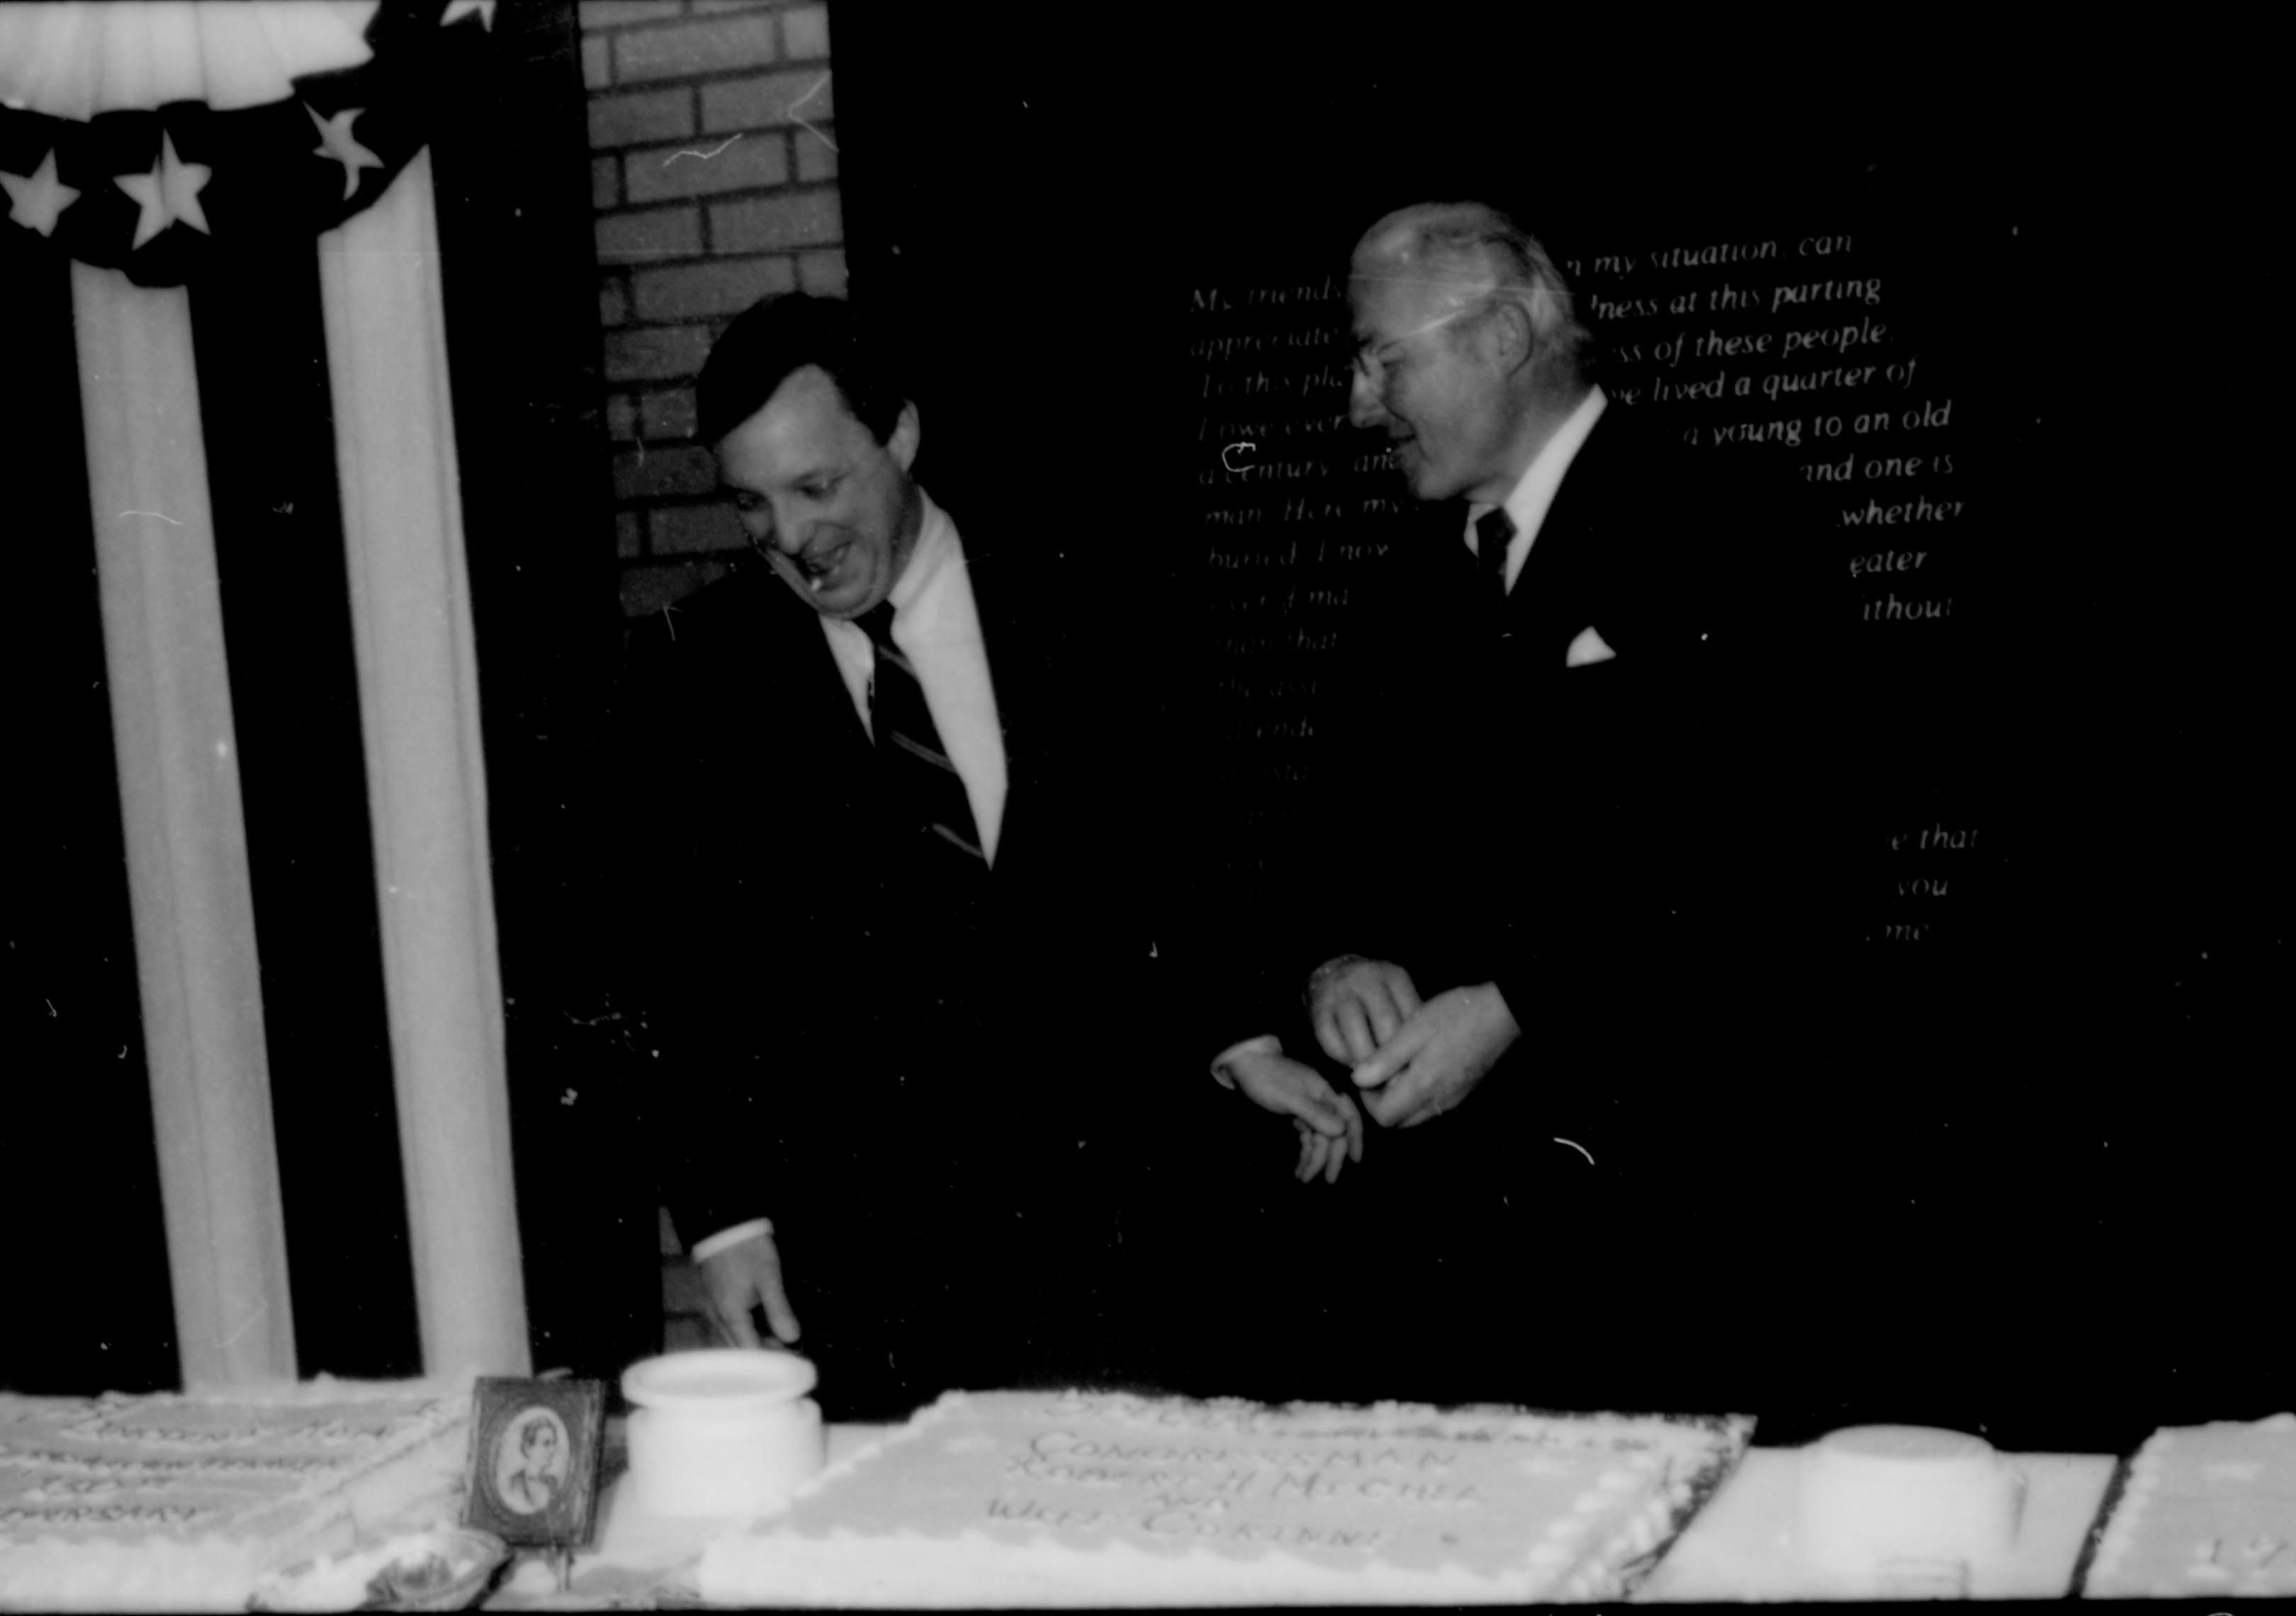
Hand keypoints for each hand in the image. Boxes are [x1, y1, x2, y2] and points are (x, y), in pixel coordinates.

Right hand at [698, 1229, 801, 1347]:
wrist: (724, 1224)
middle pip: (737, 1347)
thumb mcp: (769, 1278)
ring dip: (750, 1341)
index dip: (768, 1358)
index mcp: (730, 1314)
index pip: (748, 1350)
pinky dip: (741, 1329)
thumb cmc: (747, 1249)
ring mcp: (710, 1307)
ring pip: (730, 1336)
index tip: (788, 1359)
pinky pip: (725, 1323)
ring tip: (774, 1337)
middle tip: (785, 1350)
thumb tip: (791, 1337)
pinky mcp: (711, 1297)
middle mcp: (716, 1315)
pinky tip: (756, 1323)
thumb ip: (779, 1310)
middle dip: (760, 1352)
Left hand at [1220, 1046, 1364, 1183]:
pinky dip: (1305, 1152)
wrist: (1246, 1064)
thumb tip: (1341, 1131)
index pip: (1350, 1116)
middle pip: (1335, 1132)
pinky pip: (1308, 1137)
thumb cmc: (1268, 1078)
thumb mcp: (1291, 1098)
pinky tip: (1300, 1167)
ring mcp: (1311, 1109)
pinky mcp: (1299, 1115)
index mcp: (1326, 1092)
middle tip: (1328, 1180)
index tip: (1354, 1160)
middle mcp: (1323, 1101)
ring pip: (1320, 1138)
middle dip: (1331, 1157)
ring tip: (1303, 1178)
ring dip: (1314, 1159)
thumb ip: (1316, 1115)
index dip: (1355, 1138)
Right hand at [1308, 957, 1422, 1065]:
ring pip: (1355, 1029)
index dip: (1414, 1044)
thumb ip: (1410, 1024)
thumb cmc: (1377, 998)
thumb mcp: (1398, 998)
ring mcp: (1340, 990)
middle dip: (1391, 1054)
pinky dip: (1341, 1056)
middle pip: (1385, 1020)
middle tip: (1395, 1079)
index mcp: (1394, 977)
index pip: (1411, 1012)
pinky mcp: (1318, 1007)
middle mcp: (1367, 978)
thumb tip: (1416, 1064)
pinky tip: (1352, 1063)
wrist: (1336, 975)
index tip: (1414, 1067)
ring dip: (1365, 1058)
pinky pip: (1329, 1036)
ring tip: (1373, 1074)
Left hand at [1349, 983, 1519, 1128]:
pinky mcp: (1463, 1092)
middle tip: (1379, 1070)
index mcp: (1423, 1087)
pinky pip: (1432, 1105)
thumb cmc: (1455, 1015)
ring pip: (1415, 1115)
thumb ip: (1384, 1059)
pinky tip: (1419, 1064)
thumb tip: (1357, 1080)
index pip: (1384, 1118)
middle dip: (1383, 1102)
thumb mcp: (1413, 1029)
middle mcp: (1439, 1102)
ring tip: (1398, 1064)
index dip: (1368, 1100)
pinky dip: (1418, 1094)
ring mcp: (1453, 1099)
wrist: (1502, 1012)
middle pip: (1398, 1122)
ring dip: (1401, 1099)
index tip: (1368, 1073)